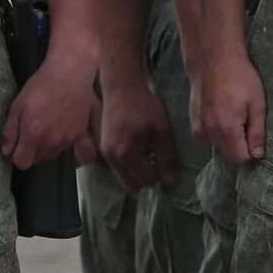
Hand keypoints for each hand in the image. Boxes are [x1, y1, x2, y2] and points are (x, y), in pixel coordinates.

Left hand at [1, 47, 96, 168]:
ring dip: (47, 146)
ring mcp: (67, 139)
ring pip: (52, 154)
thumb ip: (10, 131)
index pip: (22, 163)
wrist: (69, 75)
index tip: (18, 145)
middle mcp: (51, 142)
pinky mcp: (79, 134)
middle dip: (32, 150)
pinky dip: (61, 140)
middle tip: (32, 130)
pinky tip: (59, 125)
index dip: (17, 155)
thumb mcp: (17, 105)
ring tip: (46, 125)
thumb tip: (6, 151)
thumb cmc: (41, 86)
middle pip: (37, 160)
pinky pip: (66, 146)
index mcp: (33, 135)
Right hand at [99, 72, 175, 188]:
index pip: (145, 179)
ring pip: (123, 176)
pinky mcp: (103, 147)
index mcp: (127, 154)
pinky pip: (117, 166)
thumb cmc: (143, 106)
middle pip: (131, 184)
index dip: (158, 174)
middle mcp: (112, 158)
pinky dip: (128, 163)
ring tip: (147, 152)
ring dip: (136, 171)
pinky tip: (137, 147)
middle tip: (156, 160)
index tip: (163, 160)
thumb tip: (169, 180)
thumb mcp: (160, 130)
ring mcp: (104, 153)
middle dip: (145, 177)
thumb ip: (165, 157)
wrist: (121, 88)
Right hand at [198, 52, 268, 164]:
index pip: (241, 157)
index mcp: (228, 128)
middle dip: (240, 145)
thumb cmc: (240, 78)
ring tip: (234, 115)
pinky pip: (207, 137)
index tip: (256, 137)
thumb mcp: (257, 103)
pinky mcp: (194, 121)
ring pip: (218, 146)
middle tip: (246, 121)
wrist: (214, 59)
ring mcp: (200, 127)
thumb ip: (257, 132)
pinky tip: (221, 114)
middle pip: (229, 154)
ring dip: (228, 138)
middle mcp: (211, 131)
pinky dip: (215, 132)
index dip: (252, 151)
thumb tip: (258, 154)